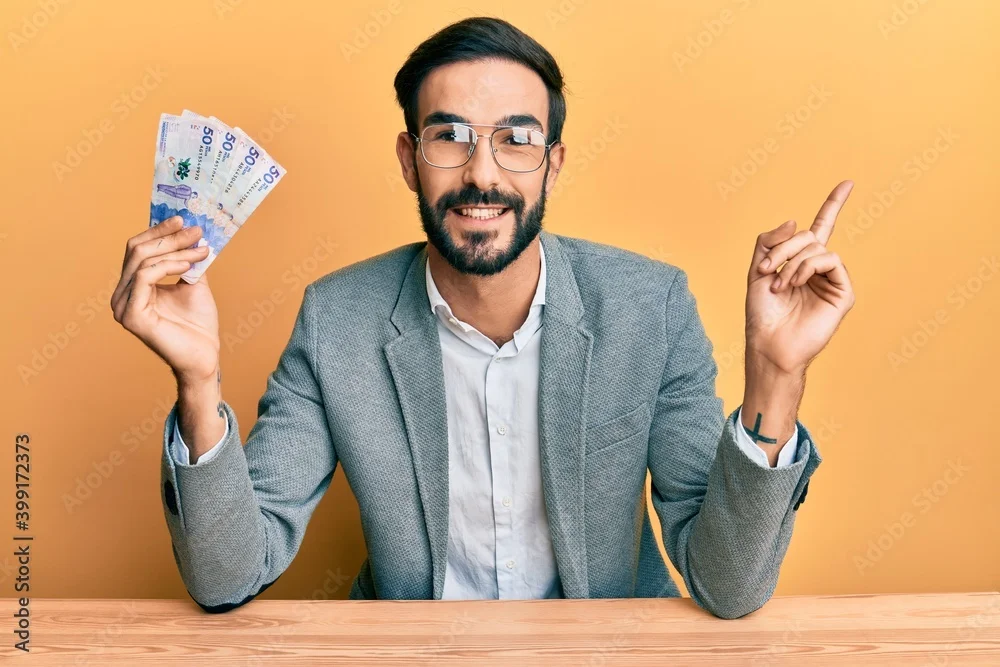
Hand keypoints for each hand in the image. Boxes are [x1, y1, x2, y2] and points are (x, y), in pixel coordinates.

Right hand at [111, 216, 219, 382]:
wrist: (204, 356)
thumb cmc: (198, 325)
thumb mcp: (194, 283)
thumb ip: (187, 260)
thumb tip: (193, 231)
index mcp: (132, 286)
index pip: (138, 248)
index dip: (159, 231)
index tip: (184, 219)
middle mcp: (122, 295)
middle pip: (138, 250)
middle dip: (169, 237)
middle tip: (196, 230)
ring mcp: (123, 306)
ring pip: (143, 261)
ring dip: (175, 251)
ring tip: (201, 249)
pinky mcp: (131, 316)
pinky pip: (145, 277)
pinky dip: (169, 266)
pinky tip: (189, 265)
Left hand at [745, 180, 855, 375]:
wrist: (769, 343)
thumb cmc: (762, 313)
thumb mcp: (757, 271)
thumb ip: (769, 242)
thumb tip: (796, 222)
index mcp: (801, 263)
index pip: (821, 228)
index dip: (833, 205)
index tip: (847, 183)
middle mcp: (819, 269)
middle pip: (809, 235)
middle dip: (784, 248)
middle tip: (767, 271)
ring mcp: (833, 280)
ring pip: (818, 246)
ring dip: (793, 262)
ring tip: (780, 285)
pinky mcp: (843, 293)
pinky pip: (831, 260)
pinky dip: (808, 267)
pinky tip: (795, 284)